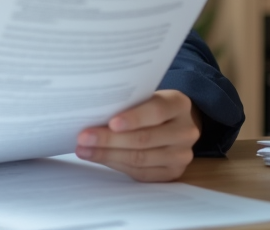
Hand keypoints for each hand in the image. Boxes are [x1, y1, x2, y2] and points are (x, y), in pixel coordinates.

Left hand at [74, 89, 201, 181]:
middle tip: (83, 138)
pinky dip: (116, 164)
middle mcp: (185, 131)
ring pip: (141, 158)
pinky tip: (99, 158)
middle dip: (110, 139)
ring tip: (84, 150)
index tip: (110, 123)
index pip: (156, 111)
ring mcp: (181, 155)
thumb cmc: (151, 106)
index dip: (133, 118)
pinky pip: (141, 173)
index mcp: (179, 105)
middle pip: (145, 138)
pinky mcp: (172, 173)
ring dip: (108, 155)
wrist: (174, 124)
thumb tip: (91, 113)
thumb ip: (128, 103)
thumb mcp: (146, 97)